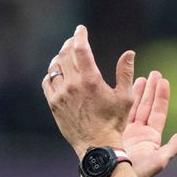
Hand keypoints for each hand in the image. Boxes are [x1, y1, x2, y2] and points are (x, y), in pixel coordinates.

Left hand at [42, 25, 133, 156]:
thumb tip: (129, 53)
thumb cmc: (114, 123)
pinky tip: (57, 73)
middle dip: (70, 44)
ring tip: (65, 55)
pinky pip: (47, 82)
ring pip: (55, 67)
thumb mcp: (125, 97)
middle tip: (74, 41)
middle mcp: (73, 85)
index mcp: (90, 80)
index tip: (81, 29)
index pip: (81, 49)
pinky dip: (52, 74)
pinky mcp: (54, 104)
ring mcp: (60, 95)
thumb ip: (125, 73)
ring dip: (60, 57)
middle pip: (65, 55)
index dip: (80, 36)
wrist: (97, 147)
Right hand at [122, 71, 176, 176]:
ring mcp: (127, 132)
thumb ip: (173, 148)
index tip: (163, 81)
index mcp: (152, 138)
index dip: (162, 97)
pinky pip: (120, 112)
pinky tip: (122, 89)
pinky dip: (122, 100)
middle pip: (147, 107)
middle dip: (150, 90)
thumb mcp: (158, 161)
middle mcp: (140, 133)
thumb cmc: (135, 174)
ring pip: (133, 108)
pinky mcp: (114, 132)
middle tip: (154, 73)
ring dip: (137, 92)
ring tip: (140, 77)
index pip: (158, 112)